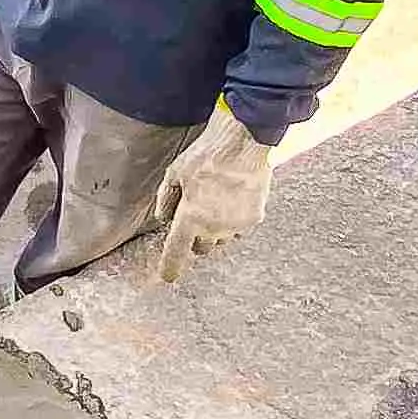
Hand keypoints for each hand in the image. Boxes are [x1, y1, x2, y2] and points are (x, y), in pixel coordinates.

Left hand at [154, 114, 274, 283]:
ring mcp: (236, 226)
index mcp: (190, 218)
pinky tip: (232, 198)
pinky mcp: (254, 218)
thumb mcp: (175, 173)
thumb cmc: (206, 154)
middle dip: (196, 238)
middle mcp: (213, 228)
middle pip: (201, 248)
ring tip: (216, 202)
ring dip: (215, 230)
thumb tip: (163, 218)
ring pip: (221, 239)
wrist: (244, 142)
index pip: (176, 253)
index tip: (168, 276)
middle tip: (196, 216)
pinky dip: (233, 219)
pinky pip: (239, 228)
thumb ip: (166, 199)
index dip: (170, 267)